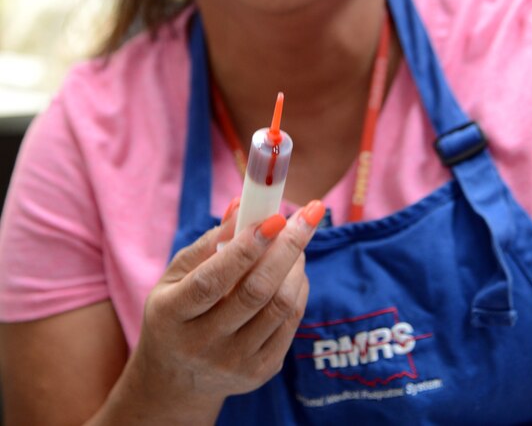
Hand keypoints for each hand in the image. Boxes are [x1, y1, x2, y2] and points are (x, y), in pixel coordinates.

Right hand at [126, 200, 324, 421]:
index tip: (275, 217)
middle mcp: (201, 345)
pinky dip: (299, 288)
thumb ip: (207, 242)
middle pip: (255, 292)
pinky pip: (290, 323)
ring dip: (296, 264)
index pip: (211, 280)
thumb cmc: (176, 311)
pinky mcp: (259, 372)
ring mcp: (233, 363)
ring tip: (297, 237)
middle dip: (287, 247)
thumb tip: (242, 206)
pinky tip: (294, 269)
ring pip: (280, 306)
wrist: (177, 378)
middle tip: (307, 215)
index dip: (245, 248)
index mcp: (171, 315)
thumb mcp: (175, 275)